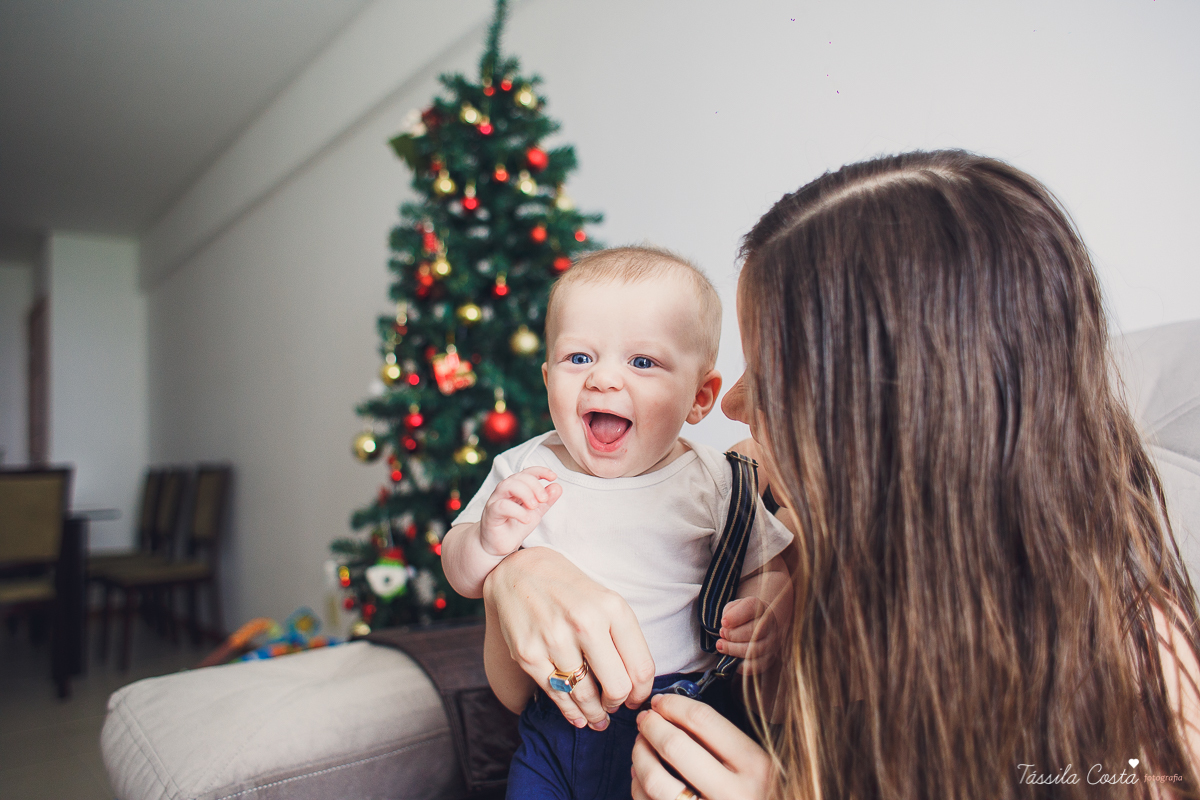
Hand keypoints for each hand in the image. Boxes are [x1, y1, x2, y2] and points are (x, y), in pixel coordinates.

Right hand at [479, 467, 561, 556]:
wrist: (498, 546)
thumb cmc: (515, 527)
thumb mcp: (535, 513)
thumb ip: (546, 502)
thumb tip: (558, 486)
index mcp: (515, 488)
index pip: (526, 473)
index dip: (540, 471)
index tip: (553, 477)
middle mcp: (504, 492)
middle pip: (518, 477)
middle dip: (534, 485)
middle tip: (543, 499)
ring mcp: (495, 502)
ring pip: (507, 486)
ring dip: (525, 493)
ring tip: (534, 506)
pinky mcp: (490, 515)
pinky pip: (501, 506)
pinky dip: (517, 511)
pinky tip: (527, 519)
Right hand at [483, 547, 655, 730]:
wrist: (519, 571)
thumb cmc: (569, 590)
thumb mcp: (606, 601)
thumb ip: (624, 638)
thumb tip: (635, 687)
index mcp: (612, 608)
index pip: (640, 667)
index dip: (642, 692)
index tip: (636, 699)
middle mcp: (585, 623)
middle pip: (617, 687)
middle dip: (618, 704)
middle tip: (615, 706)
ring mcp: (554, 640)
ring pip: (586, 696)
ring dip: (596, 714)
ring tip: (599, 718)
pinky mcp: (528, 655)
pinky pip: (557, 695)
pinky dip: (571, 712)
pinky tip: (578, 716)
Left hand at [632, 694, 772, 799]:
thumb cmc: (761, 795)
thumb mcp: (760, 770)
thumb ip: (728, 744)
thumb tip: (676, 714)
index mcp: (756, 768)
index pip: (704, 720)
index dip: (674, 705)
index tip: (661, 702)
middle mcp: (735, 794)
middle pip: (675, 746)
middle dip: (651, 726)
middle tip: (645, 719)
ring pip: (656, 781)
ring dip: (640, 756)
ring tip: (640, 745)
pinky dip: (638, 787)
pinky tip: (641, 776)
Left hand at [718, 553, 792, 675]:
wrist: (762, 621)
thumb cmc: (742, 614)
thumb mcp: (735, 606)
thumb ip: (730, 611)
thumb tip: (726, 623)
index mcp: (760, 606)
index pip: (751, 608)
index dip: (735, 617)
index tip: (723, 622)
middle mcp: (770, 624)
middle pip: (754, 631)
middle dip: (733, 635)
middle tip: (722, 634)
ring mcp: (772, 642)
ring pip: (756, 650)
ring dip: (734, 649)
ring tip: (721, 645)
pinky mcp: (769, 658)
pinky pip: (757, 666)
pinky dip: (742, 666)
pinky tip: (732, 660)